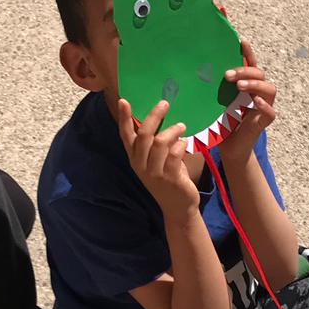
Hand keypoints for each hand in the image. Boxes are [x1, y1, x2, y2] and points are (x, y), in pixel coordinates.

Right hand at [119, 98, 199, 218]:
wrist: (177, 207)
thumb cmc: (168, 179)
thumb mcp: (156, 160)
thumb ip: (154, 143)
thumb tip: (159, 117)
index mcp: (135, 158)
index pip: (126, 135)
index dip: (124, 118)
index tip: (123, 101)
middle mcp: (141, 165)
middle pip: (144, 134)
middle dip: (155, 116)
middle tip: (165, 104)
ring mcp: (155, 173)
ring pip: (160, 142)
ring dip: (172, 130)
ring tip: (181, 126)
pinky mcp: (170, 178)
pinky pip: (174, 155)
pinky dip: (181, 145)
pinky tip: (185, 143)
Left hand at [218, 40, 275, 164]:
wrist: (229, 149)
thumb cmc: (221, 123)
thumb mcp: (214, 102)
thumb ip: (212, 88)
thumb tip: (192, 70)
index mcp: (246, 84)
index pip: (250, 63)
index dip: (247, 51)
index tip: (240, 40)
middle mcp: (257, 92)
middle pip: (259, 74)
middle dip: (245, 71)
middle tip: (227, 75)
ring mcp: (263, 106)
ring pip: (269, 88)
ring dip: (254, 84)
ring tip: (239, 86)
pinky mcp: (264, 122)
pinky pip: (270, 112)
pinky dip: (264, 105)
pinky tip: (255, 101)